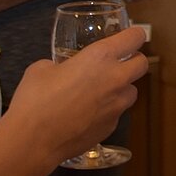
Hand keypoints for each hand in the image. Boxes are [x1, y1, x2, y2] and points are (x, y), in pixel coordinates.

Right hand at [6, 26, 147, 164]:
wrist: (33, 140)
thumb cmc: (35, 98)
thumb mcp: (43, 68)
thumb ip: (61, 64)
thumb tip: (60, 70)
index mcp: (101, 57)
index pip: (135, 37)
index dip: (134, 34)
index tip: (129, 35)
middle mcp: (115, 80)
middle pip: (142, 64)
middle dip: (134, 60)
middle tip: (117, 62)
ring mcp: (116, 106)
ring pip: (132, 91)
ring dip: (121, 87)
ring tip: (100, 91)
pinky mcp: (111, 127)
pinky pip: (116, 113)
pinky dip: (107, 110)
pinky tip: (87, 114)